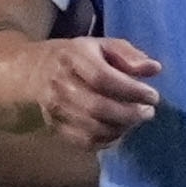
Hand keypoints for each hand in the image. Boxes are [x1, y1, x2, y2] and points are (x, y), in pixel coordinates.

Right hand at [0, 32, 165, 148]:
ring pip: (92, 127)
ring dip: (121, 128)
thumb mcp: (101, 45)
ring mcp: (55, 108)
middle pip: (97, 107)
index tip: (153, 96)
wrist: (31, 72)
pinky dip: (107, 140)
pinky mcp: (54, 126)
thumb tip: (154, 69)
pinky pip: (84, 141)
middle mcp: (60, 85)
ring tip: (136, 120)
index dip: (132, 90)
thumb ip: (128, 54)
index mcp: (72, 58)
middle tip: (148, 112)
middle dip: (129, 114)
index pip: (103, 78)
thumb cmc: (76, 57)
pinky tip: (120, 131)